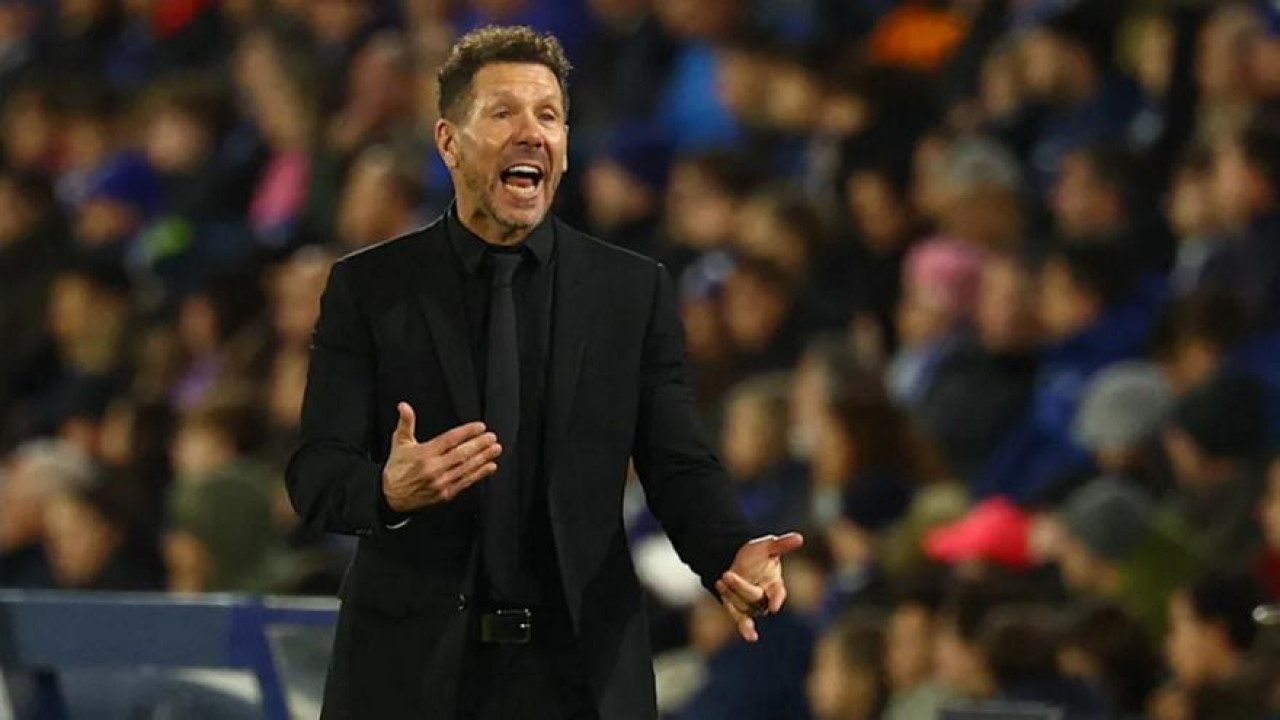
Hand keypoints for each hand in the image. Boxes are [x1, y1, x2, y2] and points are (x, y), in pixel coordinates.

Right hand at [381, 402, 501, 511]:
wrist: (391, 497)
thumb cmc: (397, 468)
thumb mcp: (399, 443)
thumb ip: (406, 423)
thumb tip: (404, 406)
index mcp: (424, 454)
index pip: (450, 439)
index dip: (467, 432)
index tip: (480, 427)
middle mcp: (434, 468)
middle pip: (461, 454)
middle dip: (479, 444)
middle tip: (492, 437)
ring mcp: (441, 482)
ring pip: (466, 468)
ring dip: (483, 458)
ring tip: (495, 449)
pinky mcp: (445, 494)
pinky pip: (465, 482)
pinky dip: (479, 474)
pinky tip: (490, 467)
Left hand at [714, 532, 803, 642]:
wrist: (737, 560)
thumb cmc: (757, 554)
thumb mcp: (767, 546)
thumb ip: (781, 545)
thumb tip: (799, 538)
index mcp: (776, 585)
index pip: (778, 593)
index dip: (776, 599)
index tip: (774, 606)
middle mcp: (765, 598)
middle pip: (755, 598)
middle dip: (741, 587)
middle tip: (727, 574)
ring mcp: (752, 606)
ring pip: (743, 606)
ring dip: (731, 594)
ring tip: (721, 579)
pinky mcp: (740, 612)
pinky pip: (743, 621)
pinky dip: (746, 629)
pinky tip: (751, 637)